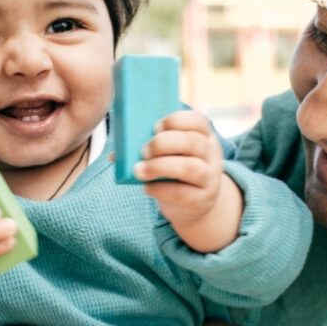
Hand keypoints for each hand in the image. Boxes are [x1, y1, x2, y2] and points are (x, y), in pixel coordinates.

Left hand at [134, 111, 241, 252]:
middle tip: (143, 151)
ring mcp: (209, 178)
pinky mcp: (201, 200)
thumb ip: (151, 146)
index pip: (197, 121)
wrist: (194, 205)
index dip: (175, 121)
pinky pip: (182, 193)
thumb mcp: (171, 155)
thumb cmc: (175, 172)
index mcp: (204, 136)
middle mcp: (211, 155)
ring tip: (139, 170)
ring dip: (160, 166)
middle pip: (192, 142)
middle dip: (163, 143)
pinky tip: (147, 188)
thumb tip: (115, 152)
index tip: (154, 127)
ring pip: (190, 168)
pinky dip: (160, 190)